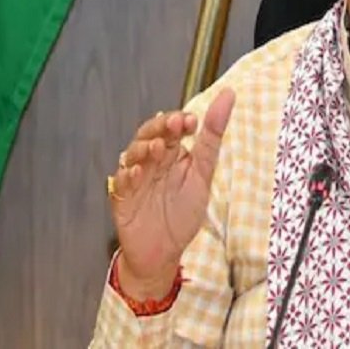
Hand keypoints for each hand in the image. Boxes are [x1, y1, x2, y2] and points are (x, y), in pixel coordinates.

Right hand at [109, 88, 235, 297]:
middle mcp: (151, 162)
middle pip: (148, 134)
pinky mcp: (122, 199)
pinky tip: (137, 172)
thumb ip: (212, 137)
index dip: (178, 121)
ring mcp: (135, 179)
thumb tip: (228, 95)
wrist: (164, 253)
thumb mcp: (203, 173)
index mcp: (170, 154)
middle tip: (174, 124)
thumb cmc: (182, 213)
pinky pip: (121, 183)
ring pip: (132, 154)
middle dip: (159, 127)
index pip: (170, 128)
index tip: (192, 121)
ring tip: (157, 147)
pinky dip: (128, 176)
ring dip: (143, 148)